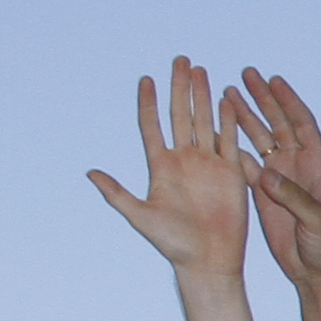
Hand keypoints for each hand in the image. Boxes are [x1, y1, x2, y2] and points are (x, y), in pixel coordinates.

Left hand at [86, 56, 249, 276]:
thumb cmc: (173, 244)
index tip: (146, 80)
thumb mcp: (140, 216)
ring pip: (204, 121)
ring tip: (201, 70)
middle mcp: (183, 160)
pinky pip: (229, 141)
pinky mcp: (230, 173)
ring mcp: (208, 164)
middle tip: (180, 60)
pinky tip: (226, 100)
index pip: (152, 126)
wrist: (208, 260)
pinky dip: (227, 120)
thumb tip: (90, 173)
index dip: (148, 103)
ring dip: (202, 96)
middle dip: (179, 87)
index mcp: (160, 167)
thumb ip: (116, 193)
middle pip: (179, 115)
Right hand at [225, 71, 320, 285]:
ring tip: (227, 93)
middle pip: (279, 123)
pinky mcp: (263, 191)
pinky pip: (246, 162)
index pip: (302, 123)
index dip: (288, 100)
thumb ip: (293, 197)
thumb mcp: (313, 220)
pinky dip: (233, 146)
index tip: (272, 80)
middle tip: (246, 75)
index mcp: (317, 165)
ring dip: (245, 117)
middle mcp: (298, 165)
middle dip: (263, 99)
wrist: (314, 270)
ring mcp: (280, 176)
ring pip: (260, 138)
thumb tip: (268, 173)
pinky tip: (217, 129)